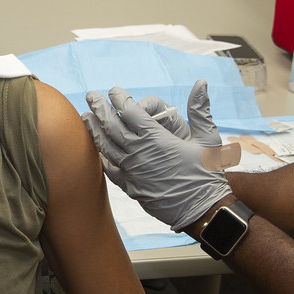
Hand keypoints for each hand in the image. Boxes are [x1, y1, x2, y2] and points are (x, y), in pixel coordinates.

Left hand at [82, 81, 231, 230]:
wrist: (203, 210)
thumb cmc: (207, 174)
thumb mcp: (208, 138)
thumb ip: (200, 109)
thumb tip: (201, 83)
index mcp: (156, 138)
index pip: (130, 111)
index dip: (119, 98)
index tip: (114, 90)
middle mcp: (139, 153)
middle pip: (111, 125)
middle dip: (99, 107)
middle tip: (91, 95)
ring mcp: (132, 171)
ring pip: (105, 146)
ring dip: (93, 129)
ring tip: (85, 117)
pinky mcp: (130, 187)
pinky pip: (109, 169)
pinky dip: (101, 156)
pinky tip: (97, 149)